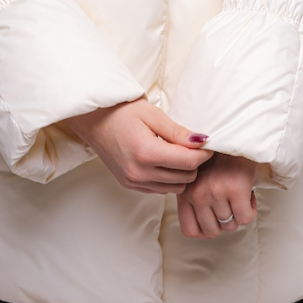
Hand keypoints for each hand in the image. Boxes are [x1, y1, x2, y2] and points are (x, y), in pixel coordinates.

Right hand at [64, 100, 213, 193]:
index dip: (204, 154)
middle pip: (185, 178)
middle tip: (193, 146)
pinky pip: (160, 189)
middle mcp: (139, 173)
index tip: (208, 143)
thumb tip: (203, 142)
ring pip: (175, 188)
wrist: (94, 119)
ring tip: (178, 153)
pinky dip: (169, 178)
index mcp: (145, 153)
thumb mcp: (153, 115)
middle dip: (194, 163)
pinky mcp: (130, 185)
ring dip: (182, 173)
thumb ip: (178, 132)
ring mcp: (133, 182)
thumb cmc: (122, 112)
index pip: (188, 163)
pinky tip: (165, 161)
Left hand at [177, 153, 267, 238]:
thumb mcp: (195, 175)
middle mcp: (197, 193)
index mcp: (184, 191)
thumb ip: (193, 197)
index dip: (205, 230)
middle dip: (224, 221)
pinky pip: (245, 218)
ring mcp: (215, 192)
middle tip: (230, 203)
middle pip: (213, 231)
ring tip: (238, 194)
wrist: (234, 132)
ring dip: (238, 213)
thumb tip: (204, 224)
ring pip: (230, 225)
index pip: (190, 230)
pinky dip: (250, 210)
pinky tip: (248, 194)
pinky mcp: (235, 189)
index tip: (215, 219)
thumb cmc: (217, 155)